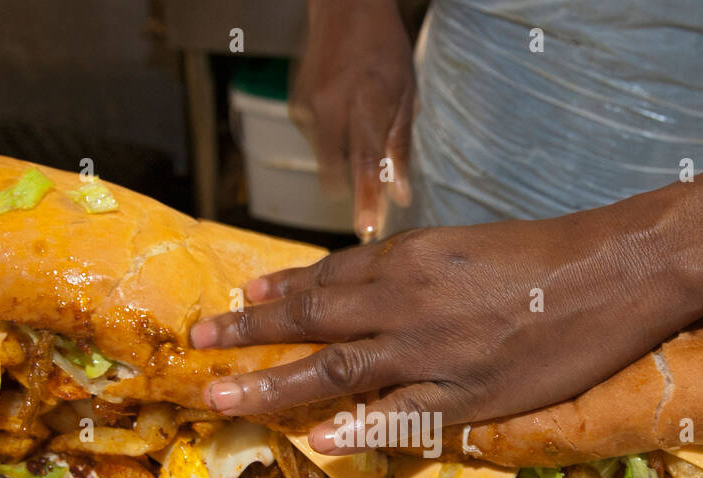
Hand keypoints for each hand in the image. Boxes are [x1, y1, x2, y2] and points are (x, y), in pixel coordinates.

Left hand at [189, 205, 702, 453]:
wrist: (611, 273)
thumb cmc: (544, 255)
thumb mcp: (466, 246)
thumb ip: (413, 268)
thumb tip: (366, 282)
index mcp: (408, 262)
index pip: (328, 278)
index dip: (280, 290)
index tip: (239, 296)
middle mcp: (407, 303)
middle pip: (313, 320)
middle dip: (250, 332)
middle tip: (200, 341)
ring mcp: (433, 352)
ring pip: (337, 370)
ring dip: (273, 383)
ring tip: (222, 397)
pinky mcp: (469, 394)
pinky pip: (401, 415)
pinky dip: (359, 427)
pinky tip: (320, 440)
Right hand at [291, 0, 414, 239]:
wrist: (344, 8)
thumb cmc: (384, 50)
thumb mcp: (407, 95)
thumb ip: (401, 148)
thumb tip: (400, 195)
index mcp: (366, 102)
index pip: (365, 162)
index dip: (366, 199)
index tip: (367, 230)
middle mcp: (332, 106)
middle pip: (339, 169)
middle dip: (354, 190)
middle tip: (370, 202)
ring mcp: (309, 107)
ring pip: (328, 158)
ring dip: (345, 159)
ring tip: (362, 124)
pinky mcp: (296, 107)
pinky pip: (317, 140)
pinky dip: (333, 139)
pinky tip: (345, 114)